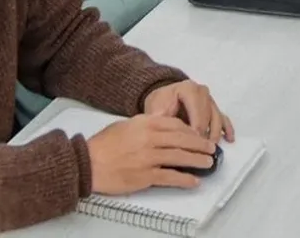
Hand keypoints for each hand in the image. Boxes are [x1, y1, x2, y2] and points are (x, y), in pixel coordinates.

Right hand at [85, 114, 218, 194]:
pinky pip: (170, 177)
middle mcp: (150, 139)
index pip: (176, 125)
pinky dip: (184, 179)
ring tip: (208, 164)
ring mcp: (149, 158)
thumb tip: (165, 117)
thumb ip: (148, 121)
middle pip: (183, 140)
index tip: (199, 135)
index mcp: (146, 124)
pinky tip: (193, 181)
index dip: (191, 131)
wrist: (88, 163)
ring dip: (197, 161)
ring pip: (180, 158)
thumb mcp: (127, 124)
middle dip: (200, 145)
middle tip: (211, 149)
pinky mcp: (145, 176)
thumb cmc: (104, 144)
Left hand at [144, 80, 233, 142]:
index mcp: (188, 89)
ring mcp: (210, 100)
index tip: (191, 145)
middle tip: (200, 152)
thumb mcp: (155, 110)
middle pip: (208, 116)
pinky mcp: (215, 108)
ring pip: (217, 118)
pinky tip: (229, 140)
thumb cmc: (159, 104)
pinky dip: (227, 129)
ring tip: (210, 150)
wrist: (164, 98)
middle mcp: (202, 92)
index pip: (196, 111)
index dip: (195, 129)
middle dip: (205, 135)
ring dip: (215, 135)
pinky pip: (224, 118)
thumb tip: (167, 135)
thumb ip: (162, 121)